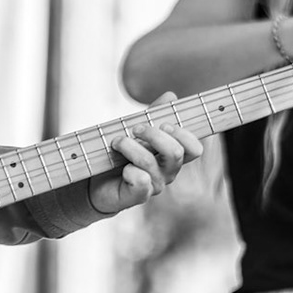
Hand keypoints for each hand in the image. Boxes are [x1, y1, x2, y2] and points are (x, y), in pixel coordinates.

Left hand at [84, 94, 204, 216]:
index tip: (163, 124)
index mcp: (172, 156)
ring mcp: (155, 186)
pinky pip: (140, 181)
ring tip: (117, 142)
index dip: (184, 135)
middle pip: (175, 152)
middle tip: (135, 128)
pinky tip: (122, 169)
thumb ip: (154, 114)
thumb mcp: (137, 130)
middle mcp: (168, 172)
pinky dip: (129, 170)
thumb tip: (171, 96)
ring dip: (130, 146)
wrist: (97, 181)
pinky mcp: (138, 196)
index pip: (194, 148)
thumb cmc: (121, 154)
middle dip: (153, 134)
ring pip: (151, 162)